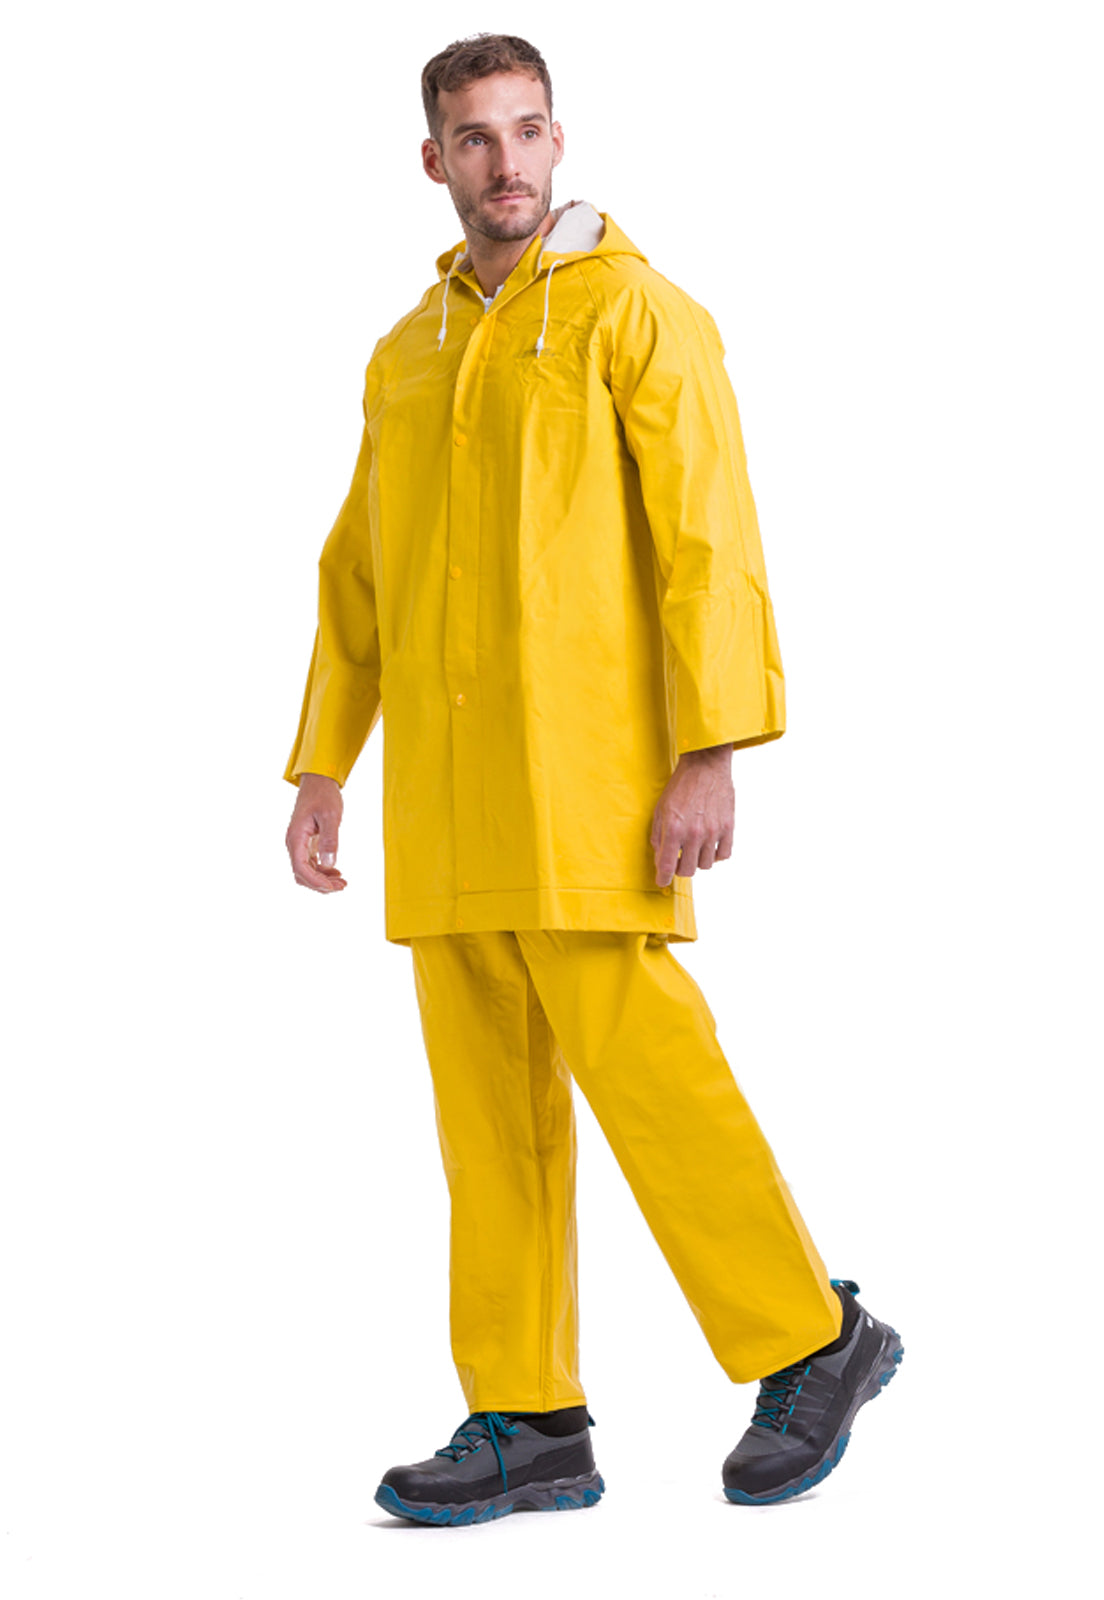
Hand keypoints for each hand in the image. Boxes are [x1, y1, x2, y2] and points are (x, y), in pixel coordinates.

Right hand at [286, 773, 346, 892]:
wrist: (318, 782)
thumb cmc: (323, 795)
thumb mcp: (331, 816)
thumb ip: (330, 840)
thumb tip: (329, 864)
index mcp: (296, 837)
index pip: (301, 868)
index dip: (316, 881)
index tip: (333, 887)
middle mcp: (294, 843)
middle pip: (302, 874)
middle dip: (320, 884)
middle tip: (342, 886)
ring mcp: (299, 844)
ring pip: (306, 871)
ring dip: (322, 880)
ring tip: (342, 882)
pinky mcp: (305, 843)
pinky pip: (310, 863)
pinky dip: (322, 871)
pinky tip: (336, 872)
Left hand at [650, 744, 734, 886]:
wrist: (706, 765)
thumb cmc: (681, 786)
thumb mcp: (661, 808)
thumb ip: (658, 835)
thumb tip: (660, 856)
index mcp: (673, 828)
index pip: (667, 866)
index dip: (663, 878)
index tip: (662, 881)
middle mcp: (694, 833)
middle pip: (688, 870)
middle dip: (680, 868)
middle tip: (678, 860)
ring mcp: (713, 832)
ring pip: (706, 865)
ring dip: (698, 860)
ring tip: (694, 848)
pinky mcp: (728, 827)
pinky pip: (724, 855)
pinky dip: (716, 855)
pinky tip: (709, 846)